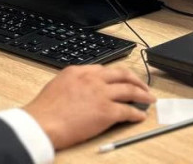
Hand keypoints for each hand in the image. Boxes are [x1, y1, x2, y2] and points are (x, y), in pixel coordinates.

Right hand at [23, 66, 153, 149]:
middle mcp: (93, 79)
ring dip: (143, 94)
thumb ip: (73, 82)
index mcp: (79, 71)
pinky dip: (137, 113)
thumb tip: (82, 88)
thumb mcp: (58, 85)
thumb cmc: (45, 109)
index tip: (122, 80)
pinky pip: (128, 111)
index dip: (117, 75)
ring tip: (149, 99)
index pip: (104, 69)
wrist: (43, 122)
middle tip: (143, 86)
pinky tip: (140, 116)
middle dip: (135, 80)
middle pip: (122, 75)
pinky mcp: (107, 112)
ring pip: (130, 90)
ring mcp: (101, 94)